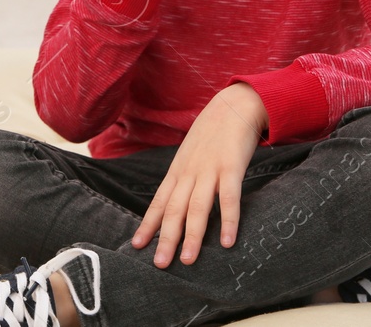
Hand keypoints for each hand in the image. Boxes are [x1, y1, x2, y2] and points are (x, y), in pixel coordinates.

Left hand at [131, 82, 267, 266]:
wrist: (233, 105)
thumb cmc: (211, 136)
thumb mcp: (190, 156)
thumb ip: (185, 179)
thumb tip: (175, 204)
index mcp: (178, 171)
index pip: (159, 202)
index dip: (147, 224)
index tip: (136, 246)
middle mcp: (189, 173)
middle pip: (174, 209)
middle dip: (165, 238)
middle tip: (160, 264)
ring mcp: (209, 170)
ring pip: (198, 207)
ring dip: (192, 235)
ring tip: (188, 260)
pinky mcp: (231, 167)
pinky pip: (230, 197)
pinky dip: (228, 220)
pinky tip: (227, 242)